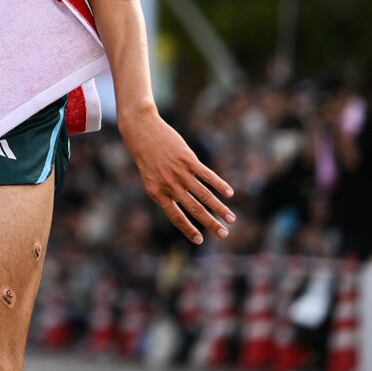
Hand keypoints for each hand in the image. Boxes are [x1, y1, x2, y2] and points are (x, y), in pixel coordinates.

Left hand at [118, 107, 234, 244]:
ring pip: (204, 195)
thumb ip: (165, 190)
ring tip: (231, 218)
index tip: (200, 240)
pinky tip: (229, 194)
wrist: (140, 130)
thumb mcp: (149, 177)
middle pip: (194, 209)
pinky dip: (219, 185)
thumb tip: (183, 204)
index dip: (188, 230)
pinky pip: (207, 175)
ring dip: (219, 208)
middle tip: (224, 234)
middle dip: (211, 224)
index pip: (175, 217)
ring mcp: (179, 172)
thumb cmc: (145, 155)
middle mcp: (169, 185)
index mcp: (156, 193)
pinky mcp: (187, 159)